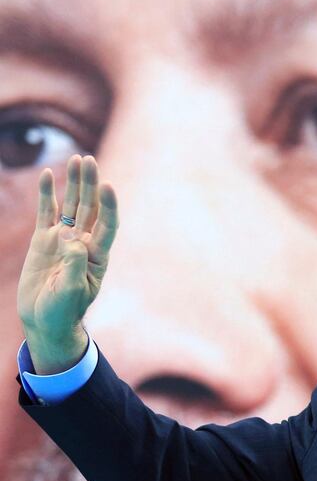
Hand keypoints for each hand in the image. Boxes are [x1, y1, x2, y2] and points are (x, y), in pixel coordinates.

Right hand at [17, 155, 117, 374]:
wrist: (46, 321)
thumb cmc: (64, 311)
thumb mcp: (71, 292)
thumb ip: (74, 266)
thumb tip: (72, 239)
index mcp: (97, 255)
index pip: (107, 224)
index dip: (109, 205)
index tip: (108, 186)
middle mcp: (83, 242)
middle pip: (90, 207)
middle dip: (90, 184)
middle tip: (89, 160)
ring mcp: (63, 239)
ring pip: (71, 205)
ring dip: (74, 183)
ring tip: (78, 160)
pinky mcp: (44, 241)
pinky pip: (46, 212)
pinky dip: (47, 194)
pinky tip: (48, 175)